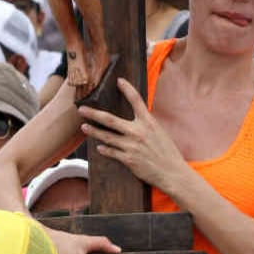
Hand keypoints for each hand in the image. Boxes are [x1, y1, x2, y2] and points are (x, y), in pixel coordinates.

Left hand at [79, 78, 189, 193]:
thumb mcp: (160, 132)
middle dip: (94, 114)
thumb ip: (146, 124)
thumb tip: (138, 117)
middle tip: (82, 109)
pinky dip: (104, 149)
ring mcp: (131, 146)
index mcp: (149, 122)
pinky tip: (99, 147)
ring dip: (93, 131)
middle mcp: (138, 132)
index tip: (119, 80)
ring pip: (107, 137)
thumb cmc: (168, 152)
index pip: (136, 100)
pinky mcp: (128, 159)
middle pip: (110, 120)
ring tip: (84, 127)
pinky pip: (112, 152)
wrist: (172, 172)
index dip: (127, 89)